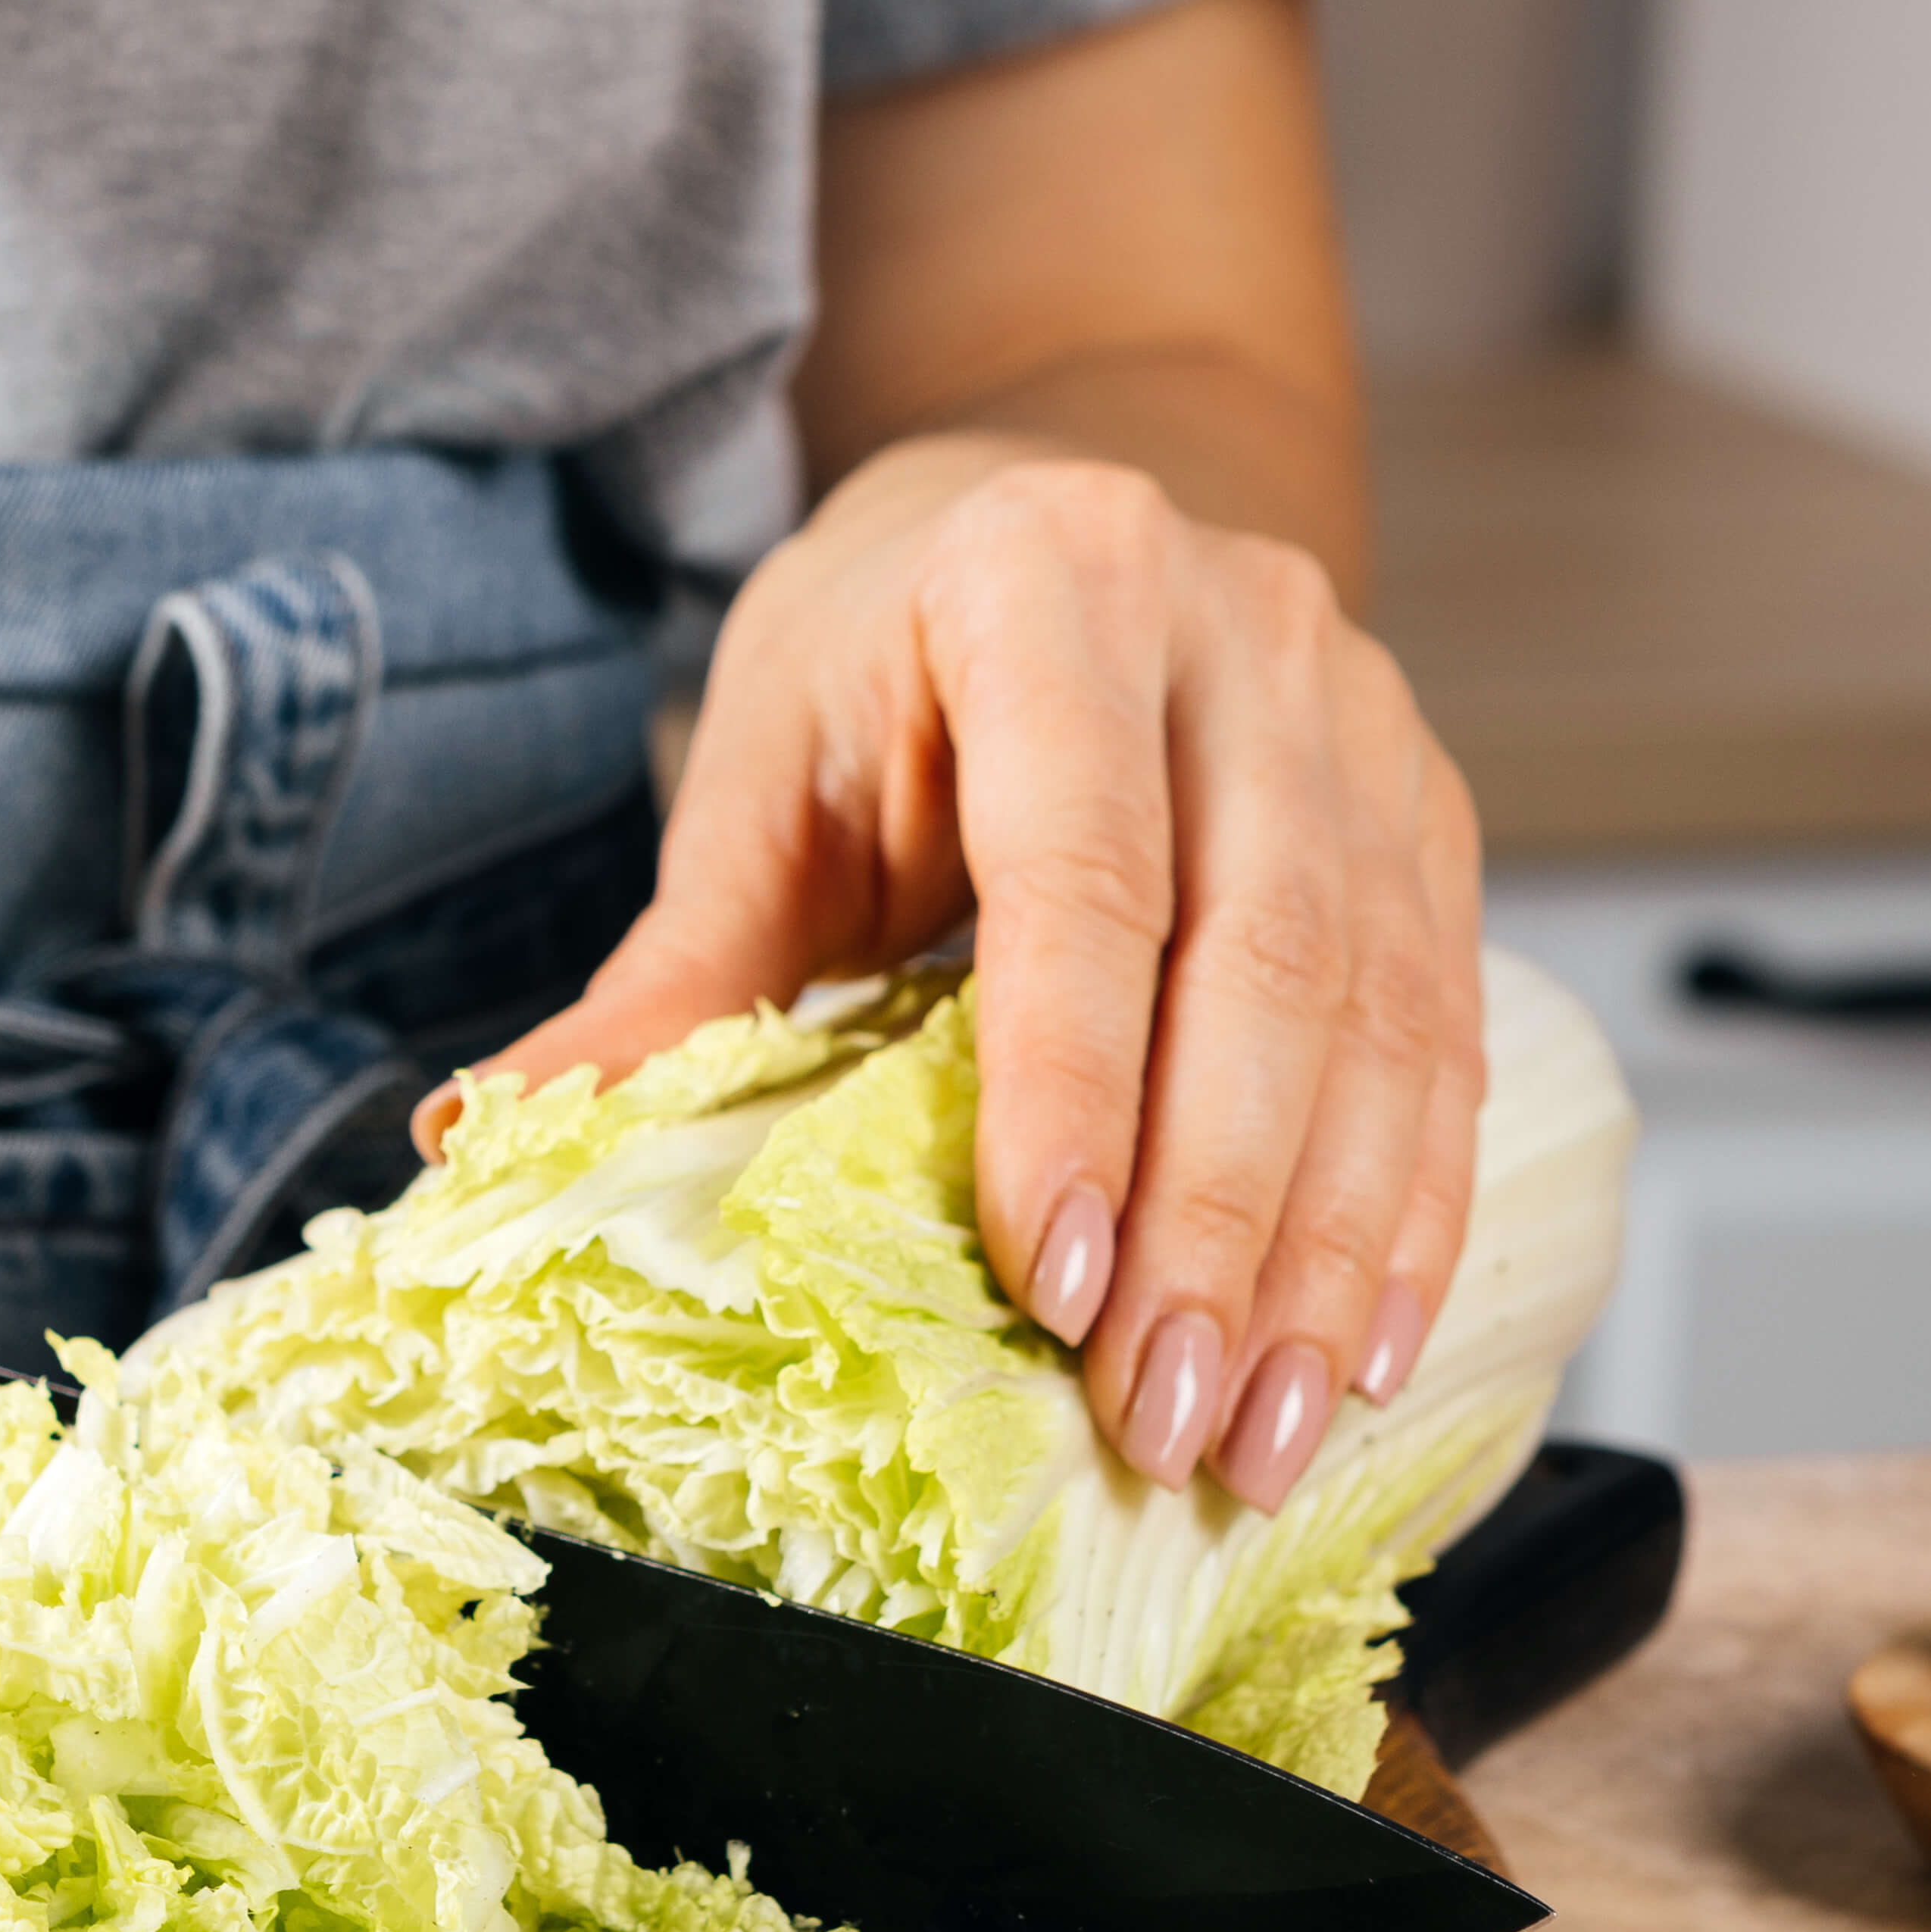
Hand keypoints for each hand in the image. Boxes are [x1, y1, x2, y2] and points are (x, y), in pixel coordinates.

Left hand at [458, 436, 1479, 1512]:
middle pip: (1266, 959)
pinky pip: (1450, 1023)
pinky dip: (1413, 1200)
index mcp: (1043, 587)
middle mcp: (1236, 631)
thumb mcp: (760, 772)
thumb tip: (480, 1137)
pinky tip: (1366, 1344)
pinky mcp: (1430, 804)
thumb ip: (674, 969)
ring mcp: (1360, 714)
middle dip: (1223, 1218)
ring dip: (1331, 1247)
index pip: (1085, 872)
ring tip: (1266, 1435)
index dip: (1078, 1088)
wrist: (1058, 496)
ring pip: (1385, 1009)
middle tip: (1169, 1419)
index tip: (1061, 1282)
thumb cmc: (883, 654)